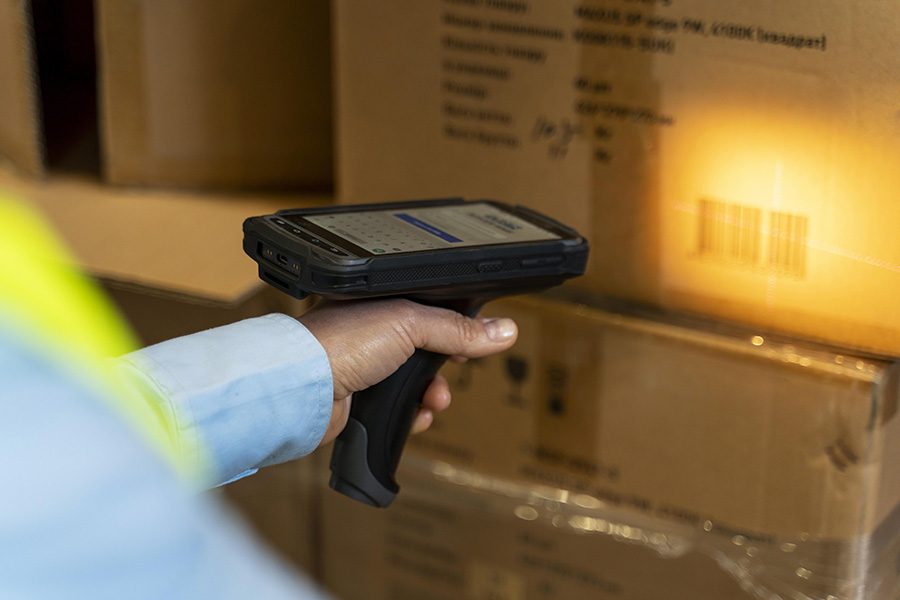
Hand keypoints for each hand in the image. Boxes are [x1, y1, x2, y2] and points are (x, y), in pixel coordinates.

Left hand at [300, 299, 517, 445]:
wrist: (302, 388)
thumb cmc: (340, 342)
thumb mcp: (410, 323)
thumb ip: (458, 328)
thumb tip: (504, 330)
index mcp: (381, 302)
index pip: (431, 311)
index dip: (455, 327)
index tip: (474, 340)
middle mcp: (372, 332)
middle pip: (426, 350)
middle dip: (445, 367)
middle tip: (455, 371)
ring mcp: (365, 367)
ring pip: (414, 384)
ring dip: (431, 395)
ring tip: (432, 402)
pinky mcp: (360, 400)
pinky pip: (398, 410)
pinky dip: (412, 415)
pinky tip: (414, 417)